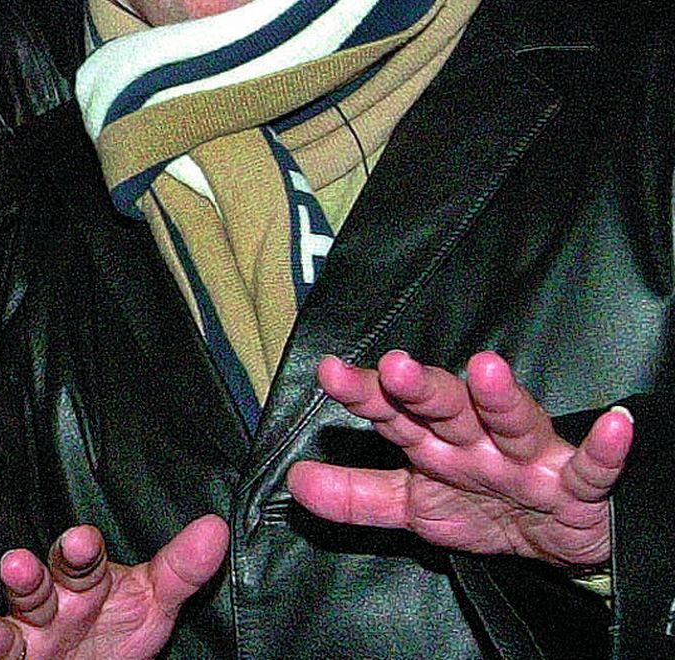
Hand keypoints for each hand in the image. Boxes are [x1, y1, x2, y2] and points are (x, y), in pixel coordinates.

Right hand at [0, 518, 227, 659]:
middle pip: (42, 579)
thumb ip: (181, 570)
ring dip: (5, 595)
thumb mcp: (154, 603)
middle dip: (31, 572)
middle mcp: (54, 598)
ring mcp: (29, 628)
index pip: (85, 560)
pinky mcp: (13, 657)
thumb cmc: (118, 631)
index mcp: (87, 579)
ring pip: (15, 606)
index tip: (83, 540)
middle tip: (20, 563)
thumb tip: (217, 526)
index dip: (81, 550)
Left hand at [288, 350, 631, 566]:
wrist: (557, 542)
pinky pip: (591, 467)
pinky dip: (604, 448)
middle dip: (423, 387)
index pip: (392, 410)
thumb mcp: (413, 508)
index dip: (363, 392)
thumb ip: (356, 497)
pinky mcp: (577, 483)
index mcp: (434, 441)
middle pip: (447, 405)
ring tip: (487, 370)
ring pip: (512, 422)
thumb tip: (294, 481)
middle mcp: (477, 439)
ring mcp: (528, 458)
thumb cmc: (482, 508)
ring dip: (501, 398)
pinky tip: (614, 426)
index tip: (330, 372)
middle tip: (397, 367)